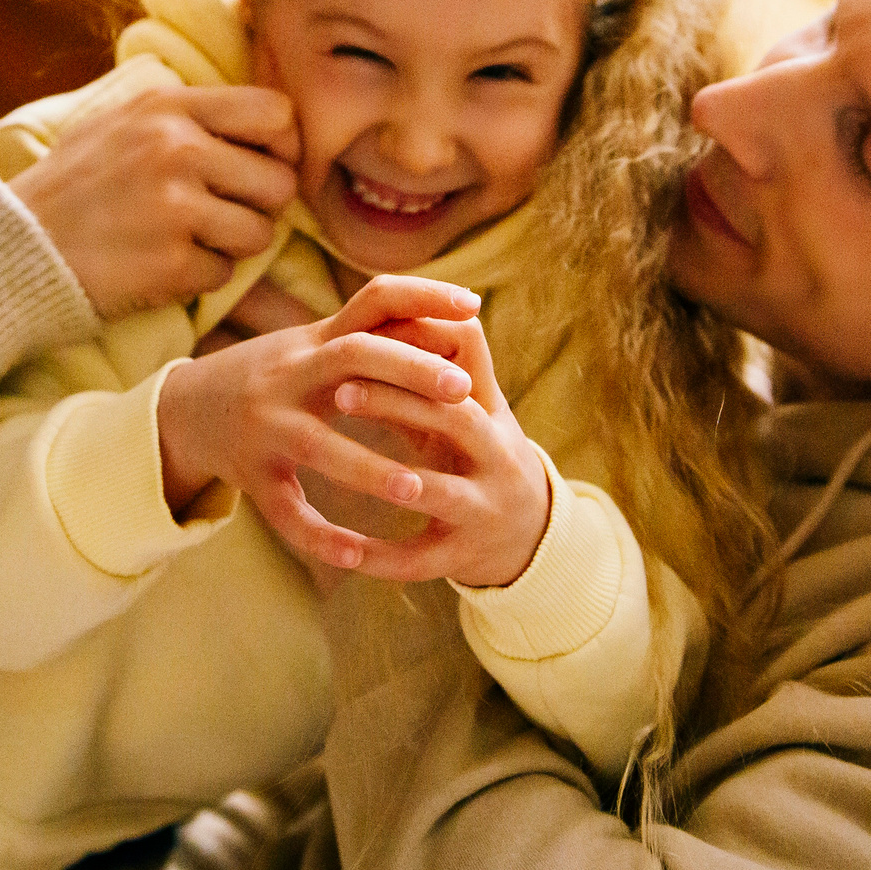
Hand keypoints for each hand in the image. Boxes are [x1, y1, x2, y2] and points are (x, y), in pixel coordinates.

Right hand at [10, 85, 299, 319]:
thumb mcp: (120, 122)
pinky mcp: (171, 262)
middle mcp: (177, 148)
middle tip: (222, 215)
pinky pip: (224, 274)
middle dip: (260, 206)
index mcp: (169, 107)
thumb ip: (185, 115)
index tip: (260, 166)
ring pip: (261, 233)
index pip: (276, 113)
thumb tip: (262, 121)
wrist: (15, 246)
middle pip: (279, 181)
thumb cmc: (72, 186)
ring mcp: (175, 207)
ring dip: (233, 245)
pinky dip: (200, 277)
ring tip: (189, 239)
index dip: (281, 146)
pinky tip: (161, 265)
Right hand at [156, 276, 484, 568]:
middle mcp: (289, 374)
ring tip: (419, 489)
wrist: (186, 408)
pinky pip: (286, 511)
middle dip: (411, 371)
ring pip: (320, 445)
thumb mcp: (314, 346)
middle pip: (353, 356)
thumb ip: (371, 335)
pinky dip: (321, 535)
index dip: (423, 297)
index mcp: (315, 340)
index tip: (473, 306)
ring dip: (370, 468)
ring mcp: (266, 426)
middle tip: (463, 394)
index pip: (373, 300)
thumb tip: (450, 319)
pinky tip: (356, 555)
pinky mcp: (251, 475)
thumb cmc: (274, 374)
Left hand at [327, 313, 551, 587]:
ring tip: (351, 468)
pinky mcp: (464, 558)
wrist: (529, 532)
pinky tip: (342, 554)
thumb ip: (447, 367)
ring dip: (397, 480)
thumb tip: (412, 309)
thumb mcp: (475, 411)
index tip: (360, 344)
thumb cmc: (480, 454)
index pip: (459, 373)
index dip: (414, 358)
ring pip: (442, 495)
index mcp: (493, 418)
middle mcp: (499, 461)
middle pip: (456, 422)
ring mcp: (485, 511)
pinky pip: (418, 561)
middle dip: (400, 405)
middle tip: (341, 394)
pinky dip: (379, 558)